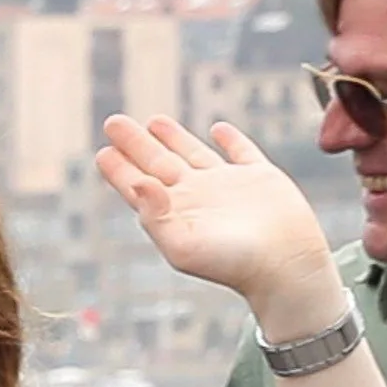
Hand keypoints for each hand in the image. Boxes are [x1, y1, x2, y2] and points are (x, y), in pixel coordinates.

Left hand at [95, 115, 341, 333]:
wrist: (284, 265)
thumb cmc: (230, 263)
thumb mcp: (182, 246)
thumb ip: (155, 217)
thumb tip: (137, 184)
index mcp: (173, 213)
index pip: (138, 186)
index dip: (119, 169)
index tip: (103, 151)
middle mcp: (196, 197)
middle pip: (158, 163)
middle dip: (135, 143)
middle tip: (113, 122)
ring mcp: (227, 185)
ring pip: (193, 153)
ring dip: (173, 137)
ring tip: (153, 121)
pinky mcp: (260, 176)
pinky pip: (241, 152)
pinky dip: (230, 139)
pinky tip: (218, 129)